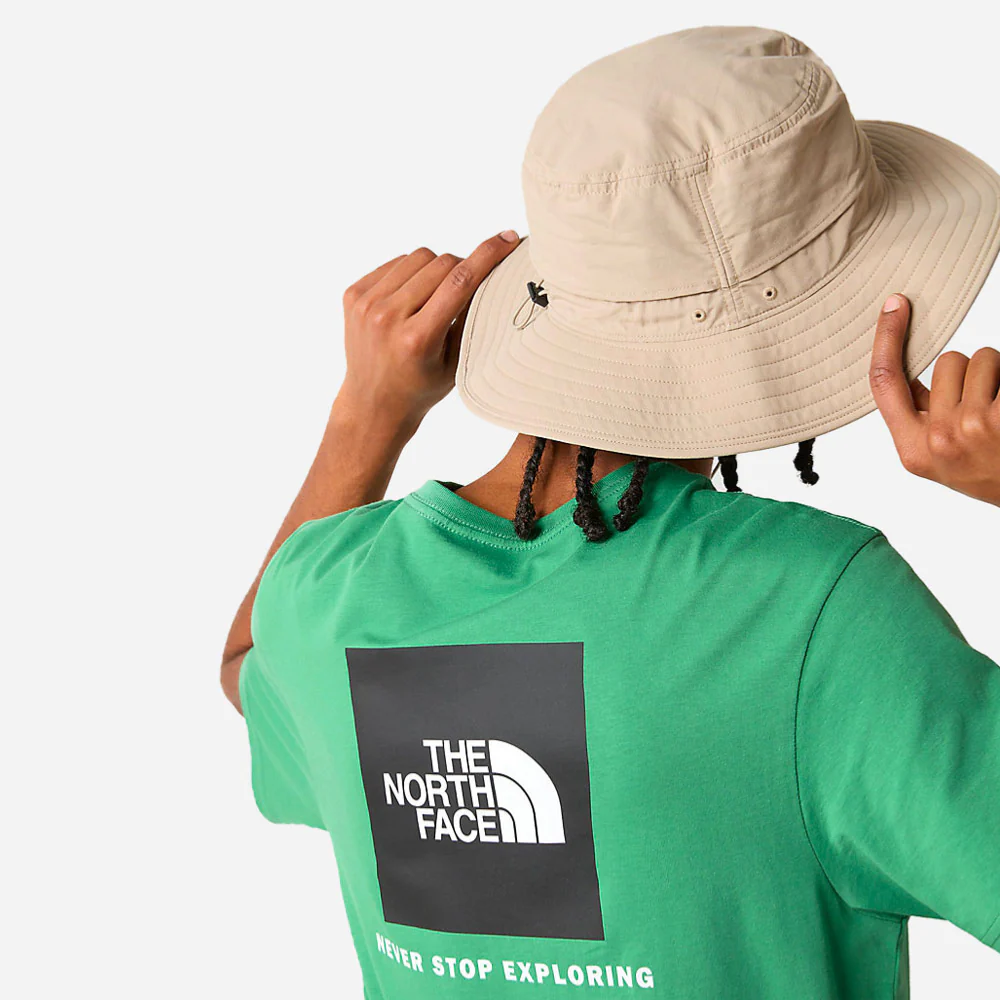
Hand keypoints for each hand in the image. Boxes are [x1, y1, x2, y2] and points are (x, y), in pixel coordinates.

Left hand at [335, 230, 520, 437]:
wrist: (372, 402)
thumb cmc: (422, 386)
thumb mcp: (456, 361)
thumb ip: (470, 317)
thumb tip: (490, 271)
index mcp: (418, 338)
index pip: (460, 282)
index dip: (488, 255)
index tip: (507, 238)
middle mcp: (388, 318)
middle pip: (441, 264)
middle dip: (461, 268)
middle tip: (464, 290)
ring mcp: (367, 304)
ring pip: (418, 257)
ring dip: (434, 269)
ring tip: (434, 297)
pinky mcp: (354, 295)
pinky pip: (394, 264)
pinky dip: (410, 273)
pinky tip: (411, 297)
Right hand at [870, 293, 999, 505]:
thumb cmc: (990, 474)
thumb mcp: (939, 456)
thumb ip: (920, 417)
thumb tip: (910, 366)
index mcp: (912, 451)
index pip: (884, 383)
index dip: (886, 339)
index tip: (895, 306)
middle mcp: (938, 440)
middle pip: (946, 361)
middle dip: (968, 371)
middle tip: (985, 407)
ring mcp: (972, 428)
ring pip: (981, 359)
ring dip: (997, 373)